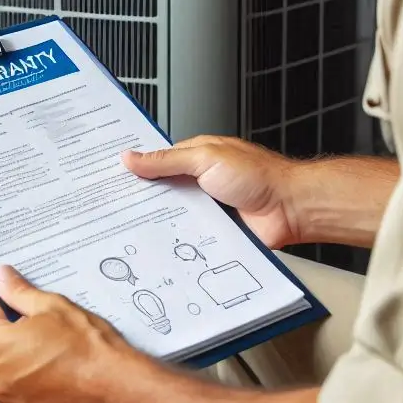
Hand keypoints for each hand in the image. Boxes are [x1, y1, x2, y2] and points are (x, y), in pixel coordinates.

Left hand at [0, 266, 151, 402]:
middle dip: (12, 332)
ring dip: (22, 361)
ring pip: (9, 373)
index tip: (14, 296)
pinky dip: (35, 385)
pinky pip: (25, 396)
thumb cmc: (87, 347)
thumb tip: (0, 277)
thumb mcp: (52, 307)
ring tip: (54, 352)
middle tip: (43, 325)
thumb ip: (19, 292)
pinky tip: (60, 376)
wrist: (121, 393)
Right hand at [123, 135, 300, 248]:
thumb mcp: (205, 158)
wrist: (292, 209)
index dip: (135, 168)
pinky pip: (189, 237)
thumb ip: (167, 160)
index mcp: (195, 158)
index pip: (156, 162)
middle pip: (161, 192)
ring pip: (172, 217)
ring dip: (159, 222)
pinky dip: (178, 241)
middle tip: (112, 207)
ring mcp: (206, 209)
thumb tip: (132, 157)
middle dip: (141, 199)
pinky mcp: (215, 233)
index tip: (110, 175)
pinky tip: (162, 245)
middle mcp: (199, 183)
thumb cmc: (260, 175)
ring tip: (131, 229)